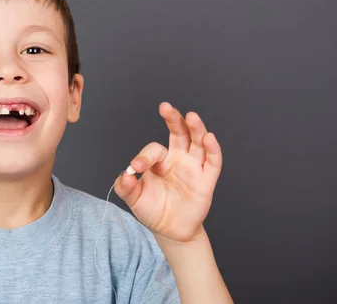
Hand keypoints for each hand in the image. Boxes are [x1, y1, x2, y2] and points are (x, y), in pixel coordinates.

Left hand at [114, 102, 222, 242]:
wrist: (170, 230)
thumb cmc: (152, 209)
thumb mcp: (133, 198)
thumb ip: (125, 186)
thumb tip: (125, 174)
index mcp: (160, 160)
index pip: (154, 150)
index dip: (145, 156)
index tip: (136, 168)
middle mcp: (178, 159)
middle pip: (179, 133)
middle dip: (173, 119)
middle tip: (165, 107)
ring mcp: (194, 167)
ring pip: (197, 142)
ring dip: (196, 128)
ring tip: (191, 116)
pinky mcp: (207, 180)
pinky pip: (213, 161)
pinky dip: (213, 149)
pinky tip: (209, 138)